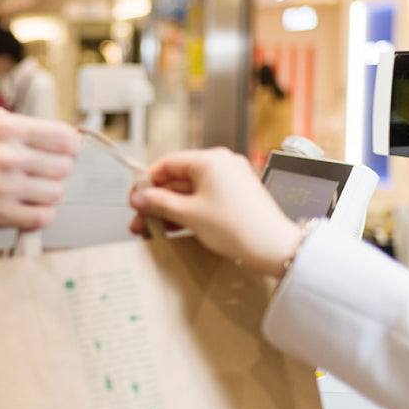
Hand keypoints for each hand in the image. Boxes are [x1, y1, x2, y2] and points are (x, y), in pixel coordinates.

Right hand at [0, 107, 81, 229]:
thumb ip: (26, 127)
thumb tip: (67, 140)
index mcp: (5, 128)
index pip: (63, 138)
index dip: (70, 144)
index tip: (66, 149)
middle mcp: (5, 156)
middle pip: (64, 167)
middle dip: (56, 167)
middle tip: (41, 168)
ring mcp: (3, 187)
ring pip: (56, 192)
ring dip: (47, 190)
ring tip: (29, 185)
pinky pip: (43, 217)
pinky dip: (40, 212)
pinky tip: (27, 203)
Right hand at [128, 147, 300, 277]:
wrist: (274, 248)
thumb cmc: (239, 227)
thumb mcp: (189, 214)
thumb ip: (159, 203)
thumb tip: (139, 197)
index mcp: (211, 160)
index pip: (167, 163)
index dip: (146, 181)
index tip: (134, 198)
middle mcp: (221, 165)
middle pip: (177, 179)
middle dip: (156, 200)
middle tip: (140, 219)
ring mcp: (229, 181)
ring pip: (188, 192)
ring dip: (169, 209)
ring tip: (152, 228)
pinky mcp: (234, 197)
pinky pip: (202, 199)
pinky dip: (186, 212)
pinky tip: (171, 227)